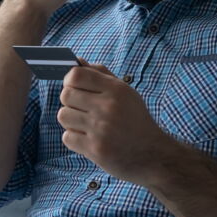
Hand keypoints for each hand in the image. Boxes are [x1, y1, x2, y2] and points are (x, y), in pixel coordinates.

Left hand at [57, 61, 168, 185]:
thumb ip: (101, 74)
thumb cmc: (135, 120)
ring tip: (85, 124)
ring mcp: (101, 129)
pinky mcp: (95, 149)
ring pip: (63, 116)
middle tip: (82, 108)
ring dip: (71, 120)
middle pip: (66, 95)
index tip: (74, 86)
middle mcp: (108, 107)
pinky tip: (88, 138)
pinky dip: (74, 138)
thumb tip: (78, 62)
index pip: (76, 75)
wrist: (153, 154)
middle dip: (70, 101)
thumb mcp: (125, 92)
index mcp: (116, 90)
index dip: (70, 79)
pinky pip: (67, 137)